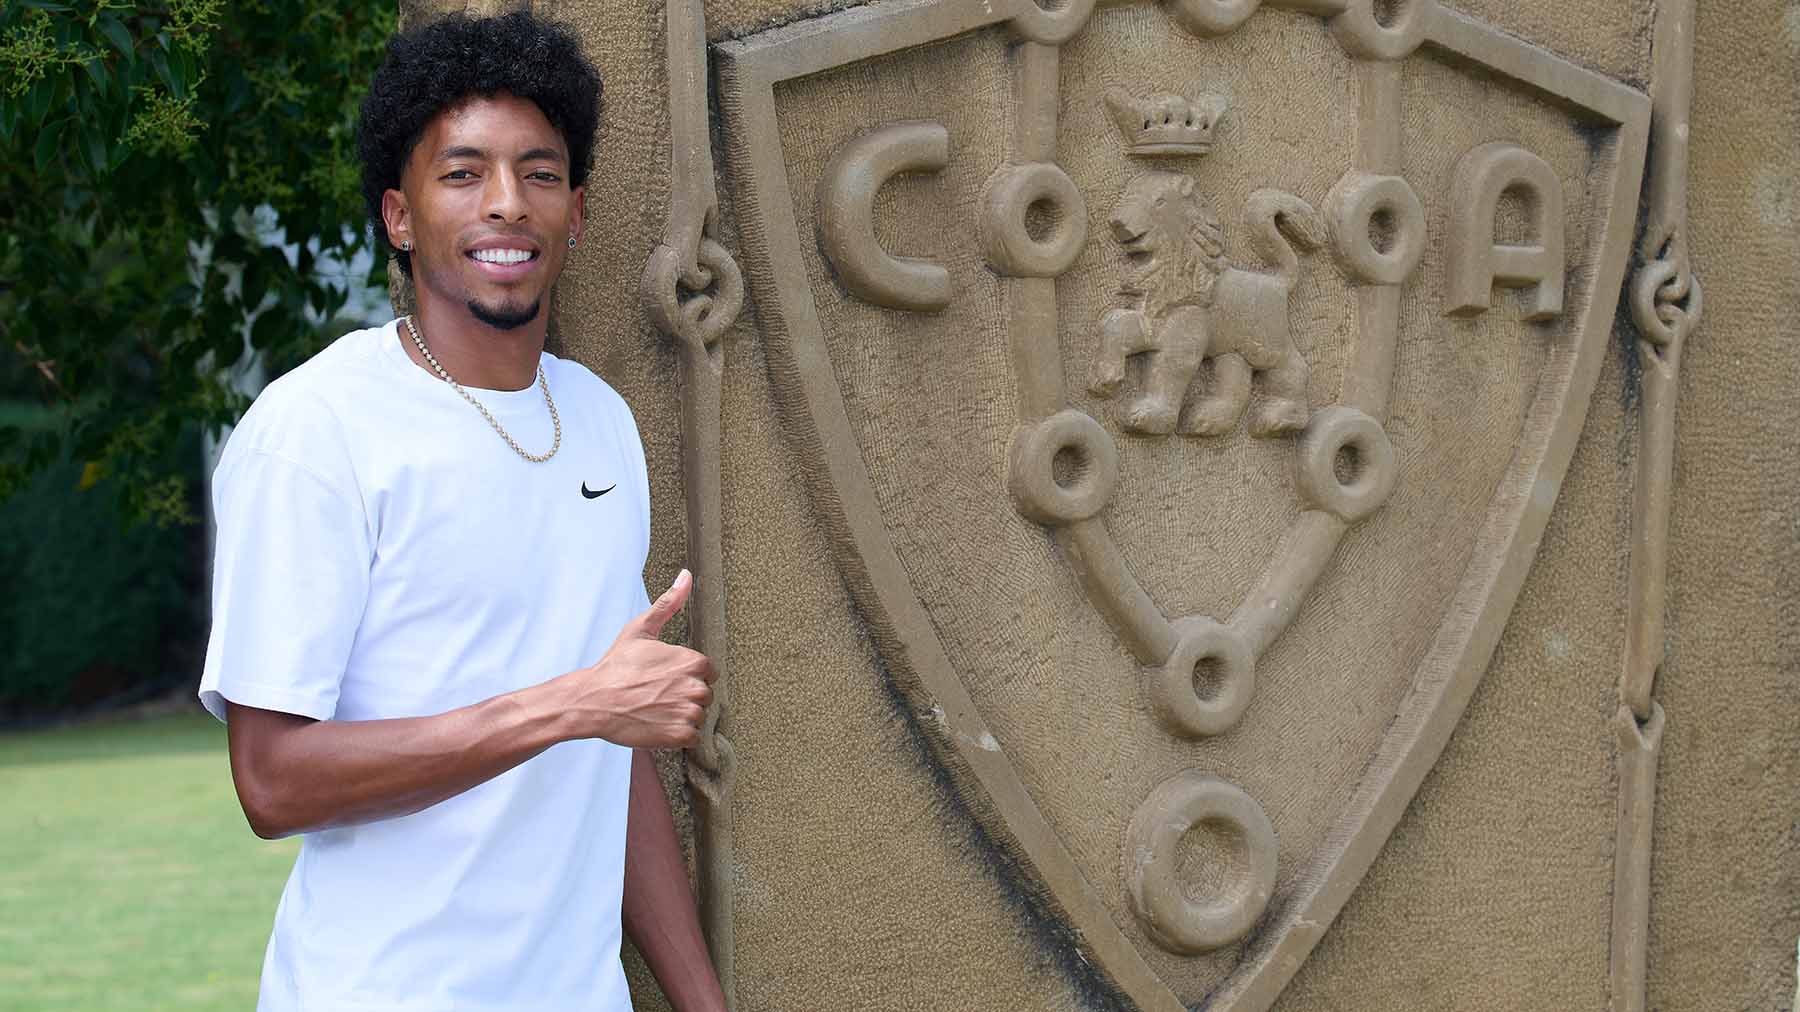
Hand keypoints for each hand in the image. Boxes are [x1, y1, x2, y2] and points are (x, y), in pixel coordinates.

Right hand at [563, 570, 716, 747]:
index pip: (707, 671)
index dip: (687, 674)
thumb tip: (686, 576)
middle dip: (685, 695)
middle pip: (704, 694)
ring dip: (681, 715)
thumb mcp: (640, 629)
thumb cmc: (616, 666)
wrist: (593, 701)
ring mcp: (688, 713)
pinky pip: (692, 737)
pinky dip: (678, 734)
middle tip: (657, 693)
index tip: (666, 677)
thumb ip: (669, 603)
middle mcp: (695, 687)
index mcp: (693, 661)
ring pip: (698, 716)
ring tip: (655, 708)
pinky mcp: (679, 736)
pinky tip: (658, 723)